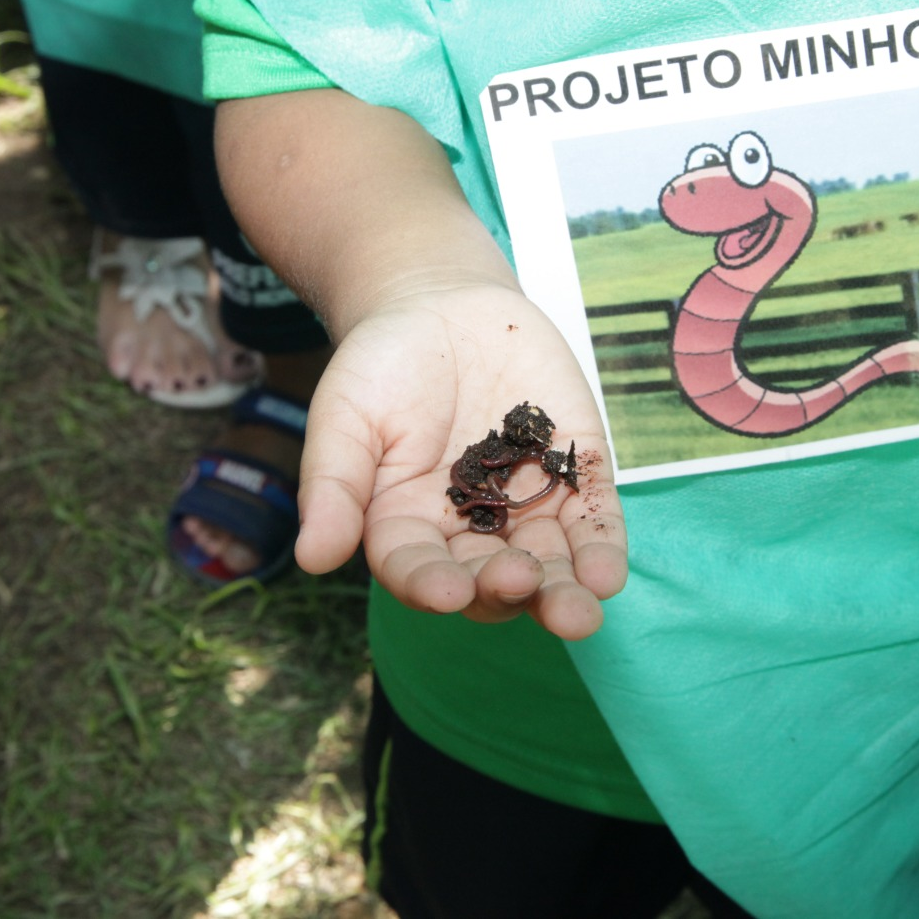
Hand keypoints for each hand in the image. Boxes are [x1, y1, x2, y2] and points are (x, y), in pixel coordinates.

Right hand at [291, 282, 626, 639]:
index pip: (418, 570)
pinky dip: (600, 547)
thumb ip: (334, 485)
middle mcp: (469, 530)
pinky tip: (606, 574)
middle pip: (488, 579)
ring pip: (546, 562)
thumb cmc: (380, 366)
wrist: (439, 304)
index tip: (446, 593)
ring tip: (578, 613)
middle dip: (505, 589)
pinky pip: (590, 518)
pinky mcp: (571, 474)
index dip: (431, 585)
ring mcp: (524, 505)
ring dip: (563, 591)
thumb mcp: (345, 416)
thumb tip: (312, 558)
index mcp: (406, 527)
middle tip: (518, 583)